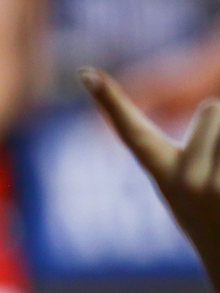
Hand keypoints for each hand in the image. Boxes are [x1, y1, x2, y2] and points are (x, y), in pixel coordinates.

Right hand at [82, 66, 219, 289]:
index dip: (108, 99)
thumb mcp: (191, 186)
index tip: (85, 73)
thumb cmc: (215, 219)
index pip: (130, 129)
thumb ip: (194, 149)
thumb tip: (213, 106)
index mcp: (166, 174)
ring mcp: (214, 187)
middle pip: (211, 109)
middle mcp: (186, 180)